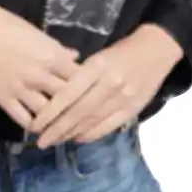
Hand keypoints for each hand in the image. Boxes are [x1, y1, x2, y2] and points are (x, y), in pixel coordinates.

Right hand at [0, 0, 84, 131]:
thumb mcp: (31, 29)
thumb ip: (54, 46)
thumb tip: (74, 56)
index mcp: (51, 54)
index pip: (80, 77)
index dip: (87, 84)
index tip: (88, 88)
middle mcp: (40, 75)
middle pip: (69, 98)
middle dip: (75, 104)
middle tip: (78, 109)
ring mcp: (22, 90)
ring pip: (49, 114)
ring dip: (56, 118)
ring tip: (61, 121)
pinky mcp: (4, 100)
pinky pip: (24, 121)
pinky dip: (34, 125)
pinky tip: (38, 125)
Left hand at [28, 24, 184, 147]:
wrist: (156, 51)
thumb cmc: (121, 51)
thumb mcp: (98, 55)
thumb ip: (79, 74)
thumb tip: (56, 95)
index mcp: (97, 67)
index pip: (69, 94)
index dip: (51, 112)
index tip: (35, 124)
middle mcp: (109, 84)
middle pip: (78, 112)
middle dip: (57, 129)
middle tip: (40, 140)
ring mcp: (122, 99)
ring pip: (91, 122)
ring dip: (70, 134)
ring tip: (54, 141)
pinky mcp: (132, 110)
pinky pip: (107, 127)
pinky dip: (90, 135)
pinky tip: (76, 139)